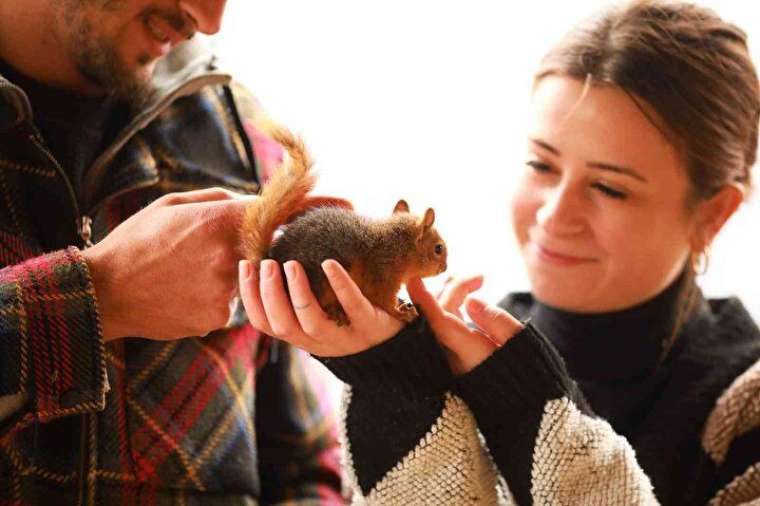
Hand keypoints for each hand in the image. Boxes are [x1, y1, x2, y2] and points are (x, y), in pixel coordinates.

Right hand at [82, 187, 250, 340]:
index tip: (250, 221)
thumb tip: (251, 201)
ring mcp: (225, 291)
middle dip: (239, 248)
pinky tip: (182, 294)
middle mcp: (227, 257)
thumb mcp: (170, 205)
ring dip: (223, 276)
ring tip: (185, 274)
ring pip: (240, 279)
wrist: (104, 292)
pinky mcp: (218, 317)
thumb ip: (218, 198)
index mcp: (217, 222)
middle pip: (258, 249)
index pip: (265, 215)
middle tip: (203, 251)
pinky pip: (226, 303)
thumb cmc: (135, 242)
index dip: (260, 217)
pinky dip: (210, 299)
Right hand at [238, 258, 403, 356]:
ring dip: (296, 292)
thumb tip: (270, 251)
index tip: (245, 265)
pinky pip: (352, 306)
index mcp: (301, 336)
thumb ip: (297, 291)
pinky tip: (329, 263)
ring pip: (310, 321)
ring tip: (291, 265)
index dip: (249, 296)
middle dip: (268, 293)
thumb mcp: (321, 310)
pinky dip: (339, 284)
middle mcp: (317, 341)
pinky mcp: (369, 327)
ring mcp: (344, 337)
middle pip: (281, 324)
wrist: (396, 342)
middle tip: (267, 263)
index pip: (264, 322)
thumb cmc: (350, 316)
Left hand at [407, 277, 522, 374]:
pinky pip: (444, 327)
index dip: (424, 300)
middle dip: (454, 287)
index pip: (439, 323)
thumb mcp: (521, 345)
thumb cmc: (528, 376)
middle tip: (481, 278)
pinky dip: (452, 308)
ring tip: (476, 282)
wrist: (523, 410)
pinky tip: (467, 300)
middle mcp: (453, 357)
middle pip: (440, 313)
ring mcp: (451, 358)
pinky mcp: (454, 358)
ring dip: (452, 295)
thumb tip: (471, 301)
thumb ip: (497, 321)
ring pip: (439, 319)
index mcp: (469, 353)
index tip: (413, 279)